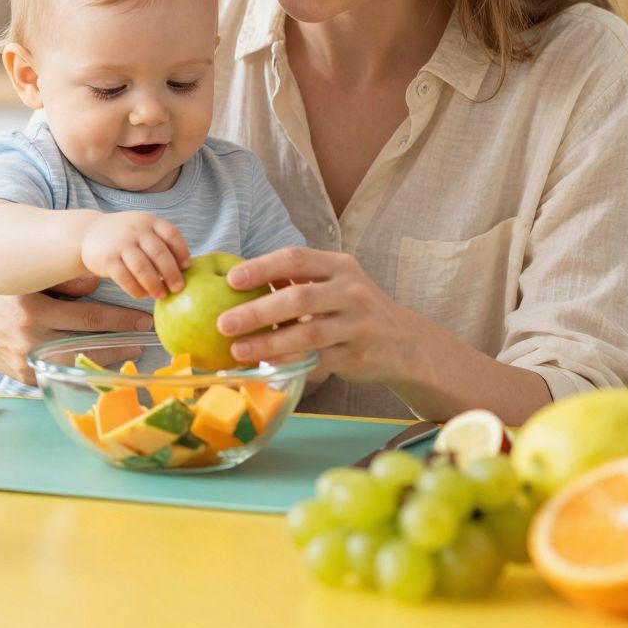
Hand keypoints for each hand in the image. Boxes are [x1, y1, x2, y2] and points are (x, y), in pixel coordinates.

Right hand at [0, 275, 155, 386]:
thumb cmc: (3, 296)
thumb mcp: (29, 281)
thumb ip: (63, 282)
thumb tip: (97, 281)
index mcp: (34, 308)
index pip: (87, 317)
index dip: (119, 320)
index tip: (143, 320)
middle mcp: (30, 336)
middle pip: (87, 342)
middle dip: (120, 342)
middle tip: (144, 338)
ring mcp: (27, 361)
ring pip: (77, 362)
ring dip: (107, 359)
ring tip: (129, 351)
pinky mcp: (25, 378)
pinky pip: (60, 374)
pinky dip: (82, 371)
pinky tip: (102, 366)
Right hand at [80, 211, 190, 299]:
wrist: (89, 232)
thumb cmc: (126, 237)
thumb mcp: (143, 229)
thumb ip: (160, 242)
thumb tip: (184, 269)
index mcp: (149, 221)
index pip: (171, 234)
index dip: (182, 251)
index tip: (187, 267)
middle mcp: (135, 229)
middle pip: (158, 253)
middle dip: (171, 273)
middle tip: (178, 288)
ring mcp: (120, 244)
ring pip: (142, 268)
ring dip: (155, 285)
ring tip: (161, 295)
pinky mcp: (107, 260)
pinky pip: (125, 279)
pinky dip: (137, 289)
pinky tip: (143, 295)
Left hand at [215, 248, 432, 385]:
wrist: (404, 342)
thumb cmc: (353, 310)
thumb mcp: (335, 285)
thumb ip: (298, 280)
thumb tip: (239, 281)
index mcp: (339, 266)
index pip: (296, 258)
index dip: (262, 267)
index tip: (231, 280)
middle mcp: (352, 291)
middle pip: (298, 298)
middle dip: (257, 311)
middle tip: (224, 323)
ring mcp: (358, 324)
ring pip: (308, 334)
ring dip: (268, 343)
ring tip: (237, 350)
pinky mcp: (359, 355)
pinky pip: (319, 361)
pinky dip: (291, 364)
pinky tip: (266, 368)